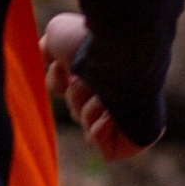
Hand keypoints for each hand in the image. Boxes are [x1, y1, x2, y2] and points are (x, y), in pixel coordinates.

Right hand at [40, 12, 145, 161]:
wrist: (124, 52)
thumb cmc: (93, 43)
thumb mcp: (60, 34)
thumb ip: (49, 49)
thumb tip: (50, 59)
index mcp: (97, 72)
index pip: (66, 89)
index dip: (57, 83)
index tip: (64, 69)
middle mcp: (112, 93)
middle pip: (75, 110)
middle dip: (76, 96)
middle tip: (88, 82)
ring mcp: (125, 116)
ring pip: (87, 127)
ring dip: (88, 112)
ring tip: (104, 98)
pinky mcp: (135, 139)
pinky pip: (106, 151)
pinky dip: (99, 135)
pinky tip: (109, 118)